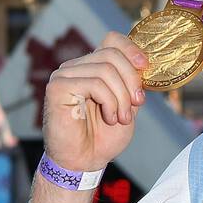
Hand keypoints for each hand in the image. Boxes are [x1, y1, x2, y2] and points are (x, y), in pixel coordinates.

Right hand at [42, 31, 148, 173]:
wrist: (83, 162)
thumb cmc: (103, 138)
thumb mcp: (127, 107)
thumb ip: (133, 85)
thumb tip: (144, 66)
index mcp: (93, 68)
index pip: (111, 40)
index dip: (131, 49)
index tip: (145, 67)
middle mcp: (77, 67)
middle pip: (112, 55)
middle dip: (131, 81)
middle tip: (136, 105)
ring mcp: (65, 75)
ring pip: (105, 70)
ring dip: (121, 97)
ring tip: (120, 118)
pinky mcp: (58, 87)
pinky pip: (94, 83)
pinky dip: (109, 102)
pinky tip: (109, 117)